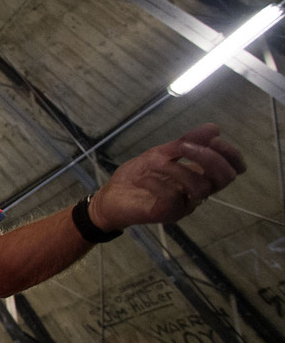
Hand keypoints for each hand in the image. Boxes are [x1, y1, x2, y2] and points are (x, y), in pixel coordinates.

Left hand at [91, 123, 245, 229]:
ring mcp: (184, 206)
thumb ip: (186, 142)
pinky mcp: (167, 214)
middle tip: (185, 146)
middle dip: (209, 158)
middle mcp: (197, 193)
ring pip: (199, 187)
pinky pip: (173, 197)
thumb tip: (215, 128)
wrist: (109, 197)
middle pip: (224, 179)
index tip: (215, 139)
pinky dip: (156, 182)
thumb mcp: (160, 153)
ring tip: (152, 161)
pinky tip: (142, 178)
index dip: (231, 155)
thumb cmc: (137, 175)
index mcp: (200, 177)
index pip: (232, 170)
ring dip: (177, 168)